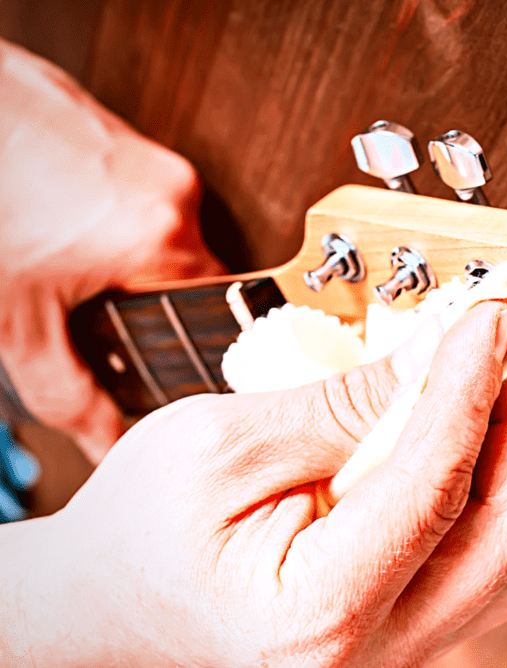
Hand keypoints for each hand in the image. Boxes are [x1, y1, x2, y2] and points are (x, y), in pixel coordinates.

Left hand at [0, 39, 223, 460]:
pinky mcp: (124, 134)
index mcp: (165, 239)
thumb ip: (68, 392)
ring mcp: (153, 156)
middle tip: (85, 296)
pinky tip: (56, 216)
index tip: (166, 348)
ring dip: (121, 253)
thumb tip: (110, 444)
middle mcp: (175, 190)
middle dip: (141, 294)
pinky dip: (102, 214)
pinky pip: (136, 195)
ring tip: (64, 252)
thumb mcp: (16, 319)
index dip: (189, 340)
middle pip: (187, 271)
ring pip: (161, 232)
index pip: (221, 313)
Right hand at [0, 303, 506, 666]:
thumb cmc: (136, 540)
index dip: (471, 383)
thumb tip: (435, 353)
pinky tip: (473, 444)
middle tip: (495, 352)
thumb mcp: (219, 447)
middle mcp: (378, 650)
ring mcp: (404, 648)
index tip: (486, 320)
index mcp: (318, 609)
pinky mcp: (414, 628)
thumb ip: (342, 403)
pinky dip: (506, 493)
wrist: (105, 610)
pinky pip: (501, 565)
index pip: (438, 482)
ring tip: (486, 394)